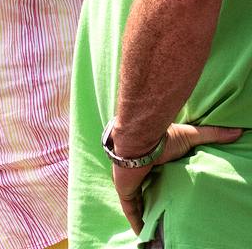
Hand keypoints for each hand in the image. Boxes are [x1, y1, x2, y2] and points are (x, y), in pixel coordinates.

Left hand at [113, 122, 242, 234]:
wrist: (139, 139)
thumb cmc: (163, 138)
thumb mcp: (190, 136)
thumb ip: (211, 135)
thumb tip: (237, 132)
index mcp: (155, 161)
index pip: (160, 176)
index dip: (166, 184)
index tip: (176, 195)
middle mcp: (142, 172)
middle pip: (149, 190)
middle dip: (155, 201)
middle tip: (167, 216)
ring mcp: (132, 182)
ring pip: (139, 202)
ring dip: (145, 214)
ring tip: (156, 229)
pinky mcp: (125, 190)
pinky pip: (130, 209)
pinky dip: (135, 220)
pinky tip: (141, 232)